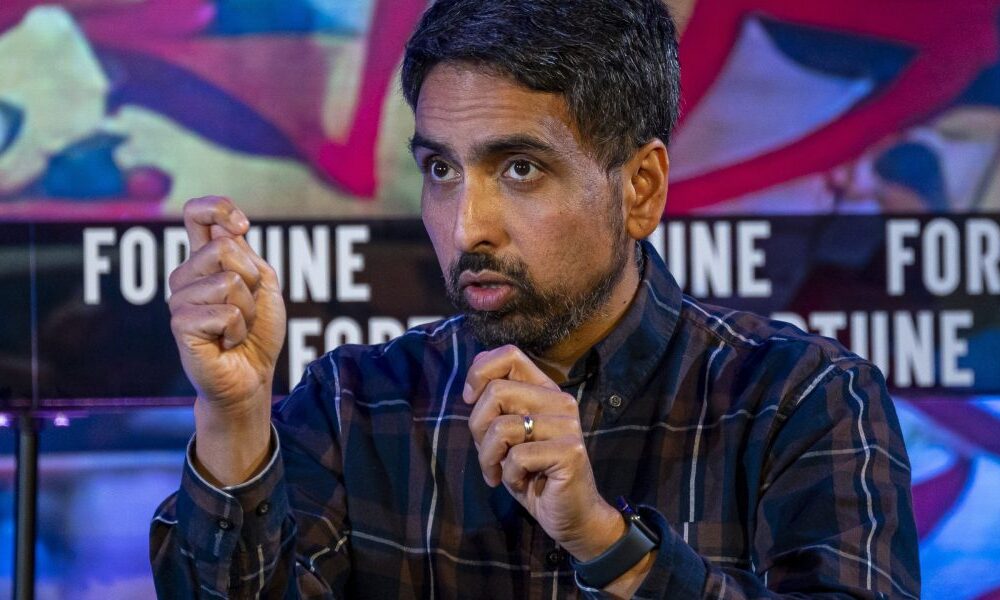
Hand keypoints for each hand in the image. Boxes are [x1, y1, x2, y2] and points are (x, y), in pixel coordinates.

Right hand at [168, 196, 285, 484]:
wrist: (252, 375)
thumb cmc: (257, 331)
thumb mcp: (262, 285)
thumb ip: (246, 254)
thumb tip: (228, 232)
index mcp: (206, 259)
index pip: (196, 213)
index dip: (218, 208)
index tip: (242, 225)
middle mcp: (187, 274)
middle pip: (225, 247)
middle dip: (252, 278)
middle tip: (247, 306)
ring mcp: (180, 299)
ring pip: (229, 281)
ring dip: (247, 309)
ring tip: (237, 328)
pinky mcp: (181, 325)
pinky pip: (225, 312)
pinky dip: (238, 330)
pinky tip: (227, 342)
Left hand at [464, 345, 623, 561]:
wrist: (571, 515)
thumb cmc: (533, 474)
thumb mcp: (506, 437)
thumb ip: (494, 408)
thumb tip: (473, 384)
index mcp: (544, 390)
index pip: (509, 354)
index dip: (480, 372)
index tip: (471, 401)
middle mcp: (559, 401)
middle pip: (497, 391)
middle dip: (477, 427)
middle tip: (487, 453)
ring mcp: (567, 424)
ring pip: (502, 426)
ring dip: (489, 457)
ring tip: (499, 472)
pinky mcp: (570, 450)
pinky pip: (517, 456)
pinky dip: (509, 476)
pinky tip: (522, 483)